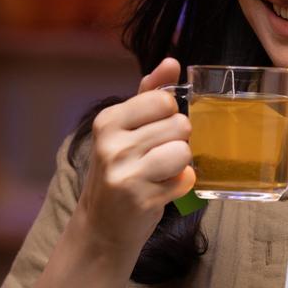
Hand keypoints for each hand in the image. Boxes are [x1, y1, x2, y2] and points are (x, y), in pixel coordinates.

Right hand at [73, 57, 194, 262]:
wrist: (101, 227)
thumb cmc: (120, 171)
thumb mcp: (126, 129)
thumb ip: (149, 93)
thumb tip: (171, 61)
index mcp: (108, 120)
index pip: (164, 99)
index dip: (170, 116)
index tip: (154, 132)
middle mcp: (112, 144)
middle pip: (179, 124)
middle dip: (178, 140)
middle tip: (157, 156)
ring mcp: (125, 173)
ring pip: (184, 151)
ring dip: (181, 164)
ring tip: (161, 172)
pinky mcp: (142, 199)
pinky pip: (186, 179)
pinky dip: (182, 185)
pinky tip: (161, 190)